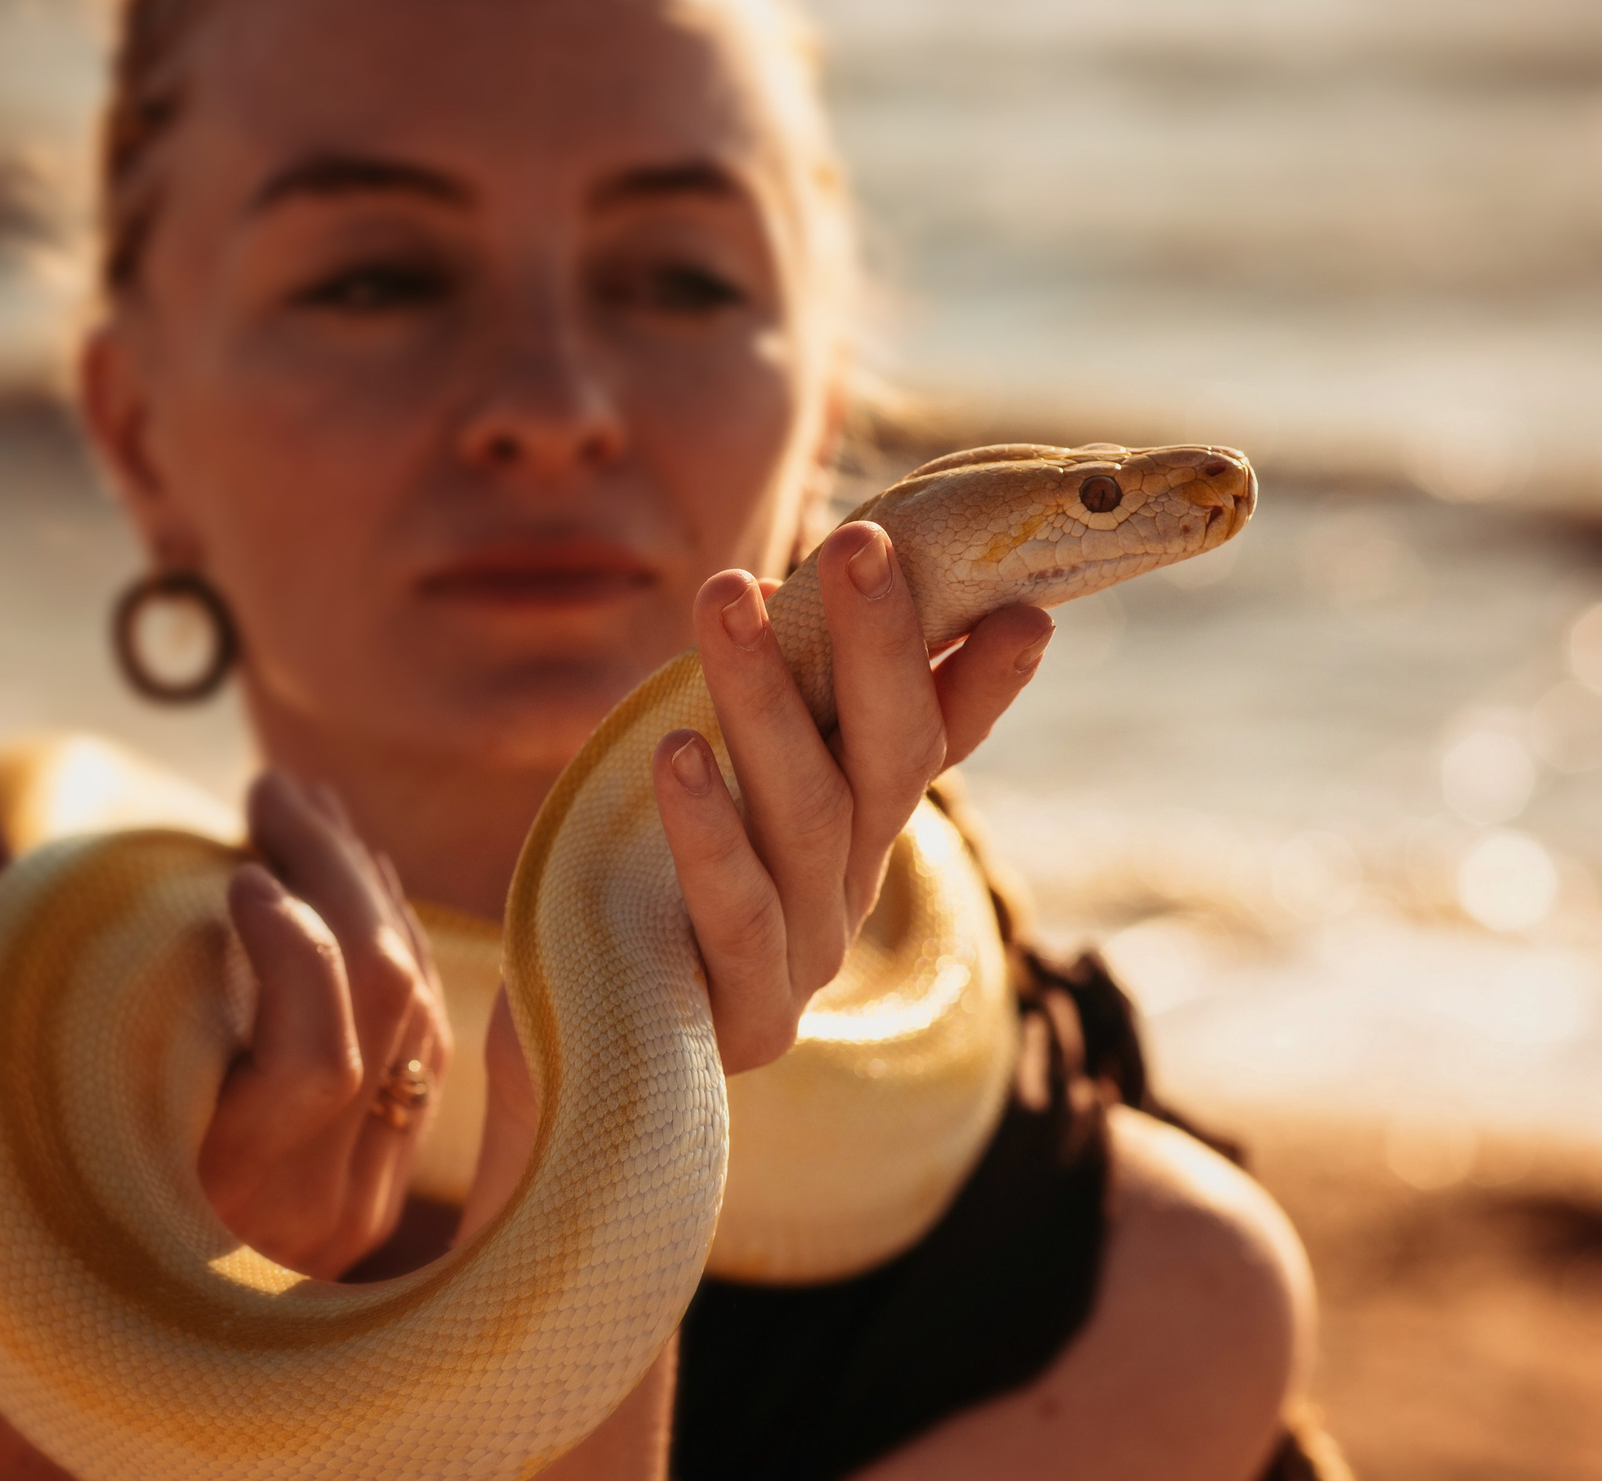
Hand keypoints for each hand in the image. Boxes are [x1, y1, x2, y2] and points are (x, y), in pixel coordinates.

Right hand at [195, 770, 451, 1278]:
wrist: (64, 1361)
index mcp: (213, 1199)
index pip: (314, 1064)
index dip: (296, 948)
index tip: (237, 873)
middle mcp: (308, 1210)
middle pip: (384, 1009)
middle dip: (339, 873)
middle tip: (273, 791)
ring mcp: (357, 1202)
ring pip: (419, 1016)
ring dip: (372, 894)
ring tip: (307, 816)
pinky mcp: (380, 1188)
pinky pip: (424, 1047)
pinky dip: (395, 949)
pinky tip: (351, 887)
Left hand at [650, 519, 1051, 1072]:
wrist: (573, 1062)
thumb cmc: (634, 895)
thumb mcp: (712, 789)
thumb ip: (768, 710)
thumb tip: (792, 580)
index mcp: (854, 825)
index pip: (936, 736)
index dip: (984, 677)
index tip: (1028, 608)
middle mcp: (846, 884)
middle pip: (890, 757)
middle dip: (881, 644)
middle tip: (860, 538)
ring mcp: (803, 953)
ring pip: (806, 812)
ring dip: (768, 695)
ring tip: (729, 594)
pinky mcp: (741, 1014)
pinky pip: (733, 909)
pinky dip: (710, 828)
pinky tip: (678, 751)